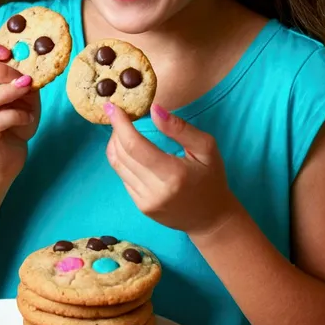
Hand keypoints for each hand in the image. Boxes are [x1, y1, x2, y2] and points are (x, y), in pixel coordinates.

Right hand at [0, 39, 40, 183]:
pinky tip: (28, 119)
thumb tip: (33, 65)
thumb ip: (26, 80)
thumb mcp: (25, 96)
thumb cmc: (14, 122)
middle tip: (21, 76)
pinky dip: (19, 116)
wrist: (7, 158)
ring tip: (28, 91)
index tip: (9, 53)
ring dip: (11, 92)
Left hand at [105, 102, 236, 238]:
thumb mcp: (206, 148)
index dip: (120, 124)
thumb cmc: (211, 179)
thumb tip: (154, 110)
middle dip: (115, 130)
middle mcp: (154, 191)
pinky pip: (123, 176)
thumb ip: (180, 128)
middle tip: (117, 111)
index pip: (135, 146)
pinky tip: (128, 147)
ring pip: (118, 165)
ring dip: (115, 142)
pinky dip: (122, 158)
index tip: (112, 106)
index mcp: (173, 175)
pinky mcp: (140, 206)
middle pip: (122, 154)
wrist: (211, 218)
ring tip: (121, 127)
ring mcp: (145, 202)